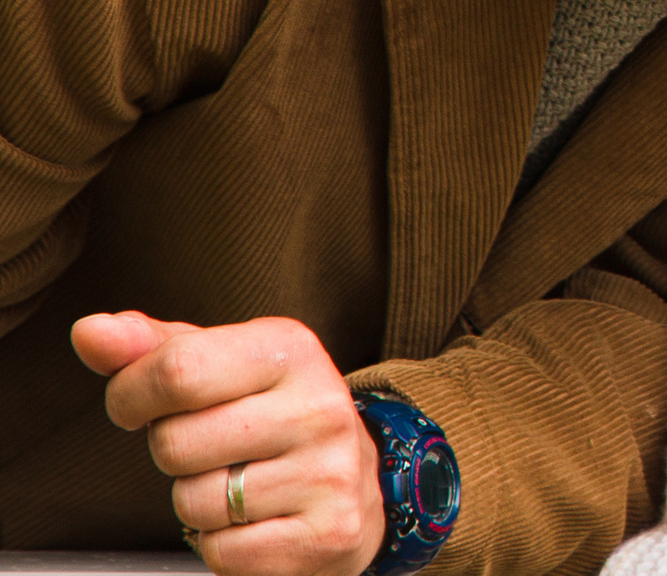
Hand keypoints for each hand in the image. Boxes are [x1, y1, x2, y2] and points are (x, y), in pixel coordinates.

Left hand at [73, 311, 382, 575]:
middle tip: (212, 446)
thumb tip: (90, 333)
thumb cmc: (268, 414)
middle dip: (171, 452)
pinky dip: (223, 544)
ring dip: (197, 502)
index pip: (176, 370)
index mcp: (290, 350)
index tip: (140, 405)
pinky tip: (257, 518)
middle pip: (174, 444)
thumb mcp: (220, 364)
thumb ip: (152, 347)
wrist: (357, 480)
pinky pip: (223, 551)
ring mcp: (329, 472)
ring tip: (239, 481)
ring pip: (194, 503)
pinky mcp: (329, 532)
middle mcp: (318, 407)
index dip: (131, 395)